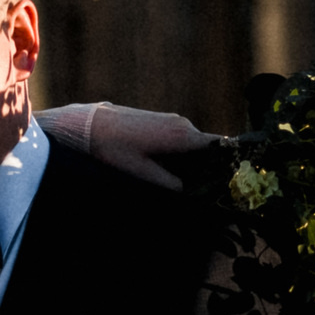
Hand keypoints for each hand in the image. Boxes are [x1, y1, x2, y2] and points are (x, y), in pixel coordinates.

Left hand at [89, 105, 220, 189]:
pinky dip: (180, 154)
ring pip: (193, 146)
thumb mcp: (144, 174)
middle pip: (207, 150)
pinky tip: (164, 167)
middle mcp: (183, 124)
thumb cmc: (116, 150)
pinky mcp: (163, 120)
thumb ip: (171, 185)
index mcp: (183, 136)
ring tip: (179, 181)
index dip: (225, 166)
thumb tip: (191, 194)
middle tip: (198, 191)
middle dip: (206, 169)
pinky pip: (181, 139)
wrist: (90, 126)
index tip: (223, 185)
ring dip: (191, 163)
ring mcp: (173, 120)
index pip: (220, 149)